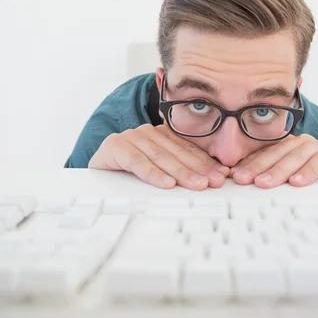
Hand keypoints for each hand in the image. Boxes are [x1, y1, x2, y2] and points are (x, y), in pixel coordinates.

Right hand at [88, 124, 228, 189]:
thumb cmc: (129, 171)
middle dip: (199, 169)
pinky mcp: (115, 146)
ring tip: (197, 185)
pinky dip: (153, 174)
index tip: (222, 175)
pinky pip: (138, 162)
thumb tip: (212, 178)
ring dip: (181, 172)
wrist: (95, 169)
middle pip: (177, 153)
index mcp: (161, 135)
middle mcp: (148, 132)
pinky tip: (166, 183)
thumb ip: (179, 168)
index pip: (188, 149)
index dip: (206, 163)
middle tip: (214, 182)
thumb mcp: (157, 168)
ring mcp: (131, 137)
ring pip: (161, 157)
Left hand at [230, 134, 317, 187]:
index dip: (249, 164)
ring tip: (266, 184)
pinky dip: (309, 171)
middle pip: (277, 153)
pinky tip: (297, 182)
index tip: (234, 176)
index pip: (265, 153)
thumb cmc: (315, 182)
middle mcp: (302, 143)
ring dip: (280, 171)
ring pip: (296, 156)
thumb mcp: (288, 180)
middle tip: (245, 180)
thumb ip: (268, 177)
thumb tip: (238, 181)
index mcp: (287, 146)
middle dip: (258, 167)